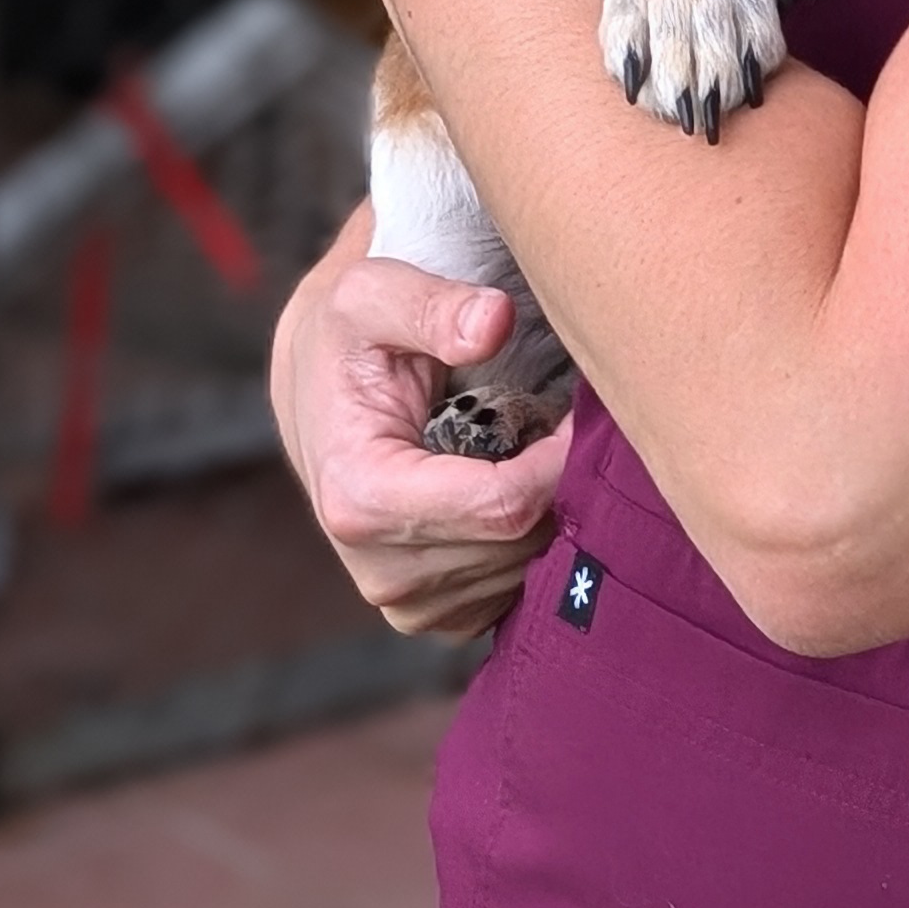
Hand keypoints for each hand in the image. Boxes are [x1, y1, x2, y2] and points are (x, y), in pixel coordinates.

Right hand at [271, 204, 569, 638]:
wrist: (319, 389)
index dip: (561, 460)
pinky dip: (535, 541)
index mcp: (361, 498)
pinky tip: (527, 487)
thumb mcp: (373, 296)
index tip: (588, 412)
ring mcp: (406, 602)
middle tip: (578, 425)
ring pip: (526, 569)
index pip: (502, 506)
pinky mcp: (435, 611)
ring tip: (543, 449)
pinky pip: (515, 591)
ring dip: (552, 511)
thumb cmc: (350, 337)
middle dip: (563, 483)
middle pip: (522, 541)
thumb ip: (433, 307)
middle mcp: (379, 568)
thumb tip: (493, 323)